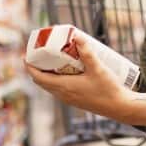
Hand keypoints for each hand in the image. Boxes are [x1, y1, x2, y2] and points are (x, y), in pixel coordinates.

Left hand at [25, 32, 145, 126]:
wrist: (120, 108)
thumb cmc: (108, 89)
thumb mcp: (98, 68)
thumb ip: (87, 52)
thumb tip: (77, 37)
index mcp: (64, 87)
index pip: (38, 78)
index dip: (30, 67)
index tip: (26, 56)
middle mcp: (63, 95)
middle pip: (42, 82)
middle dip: (37, 68)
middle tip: (39, 54)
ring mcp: (69, 99)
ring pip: (50, 86)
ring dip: (46, 74)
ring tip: (51, 60)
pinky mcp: (75, 101)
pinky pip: (59, 90)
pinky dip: (56, 80)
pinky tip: (66, 71)